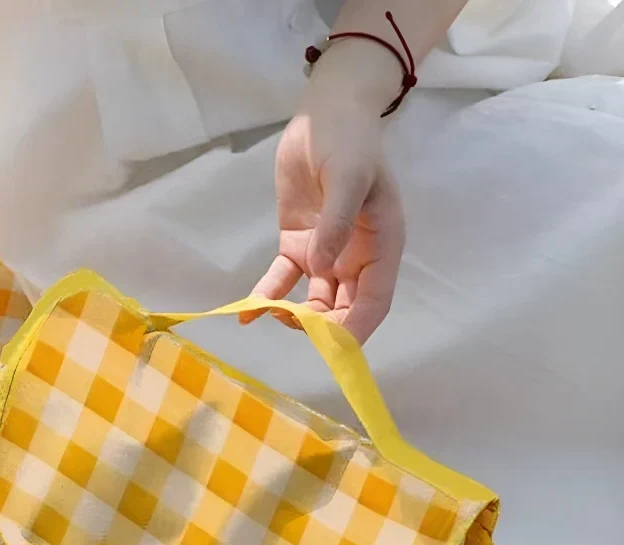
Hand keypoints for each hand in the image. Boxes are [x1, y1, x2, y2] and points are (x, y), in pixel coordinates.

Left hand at [241, 45, 404, 343]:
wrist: (325, 112)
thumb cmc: (348, 141)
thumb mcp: (349, 177)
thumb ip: (337, 223)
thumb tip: (322, 269)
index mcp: (382, 247)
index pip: (375, 301)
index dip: (357, 327)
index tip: (334, 346)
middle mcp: (357, 258)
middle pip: (344, 309)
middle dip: (322, 326)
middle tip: (294, 327)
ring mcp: (326, 253)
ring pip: (314, 301)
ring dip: (295, 316)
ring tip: (272, 314)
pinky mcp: (297, 244)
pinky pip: (283, 279)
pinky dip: (267, 296)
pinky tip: (247, 311)